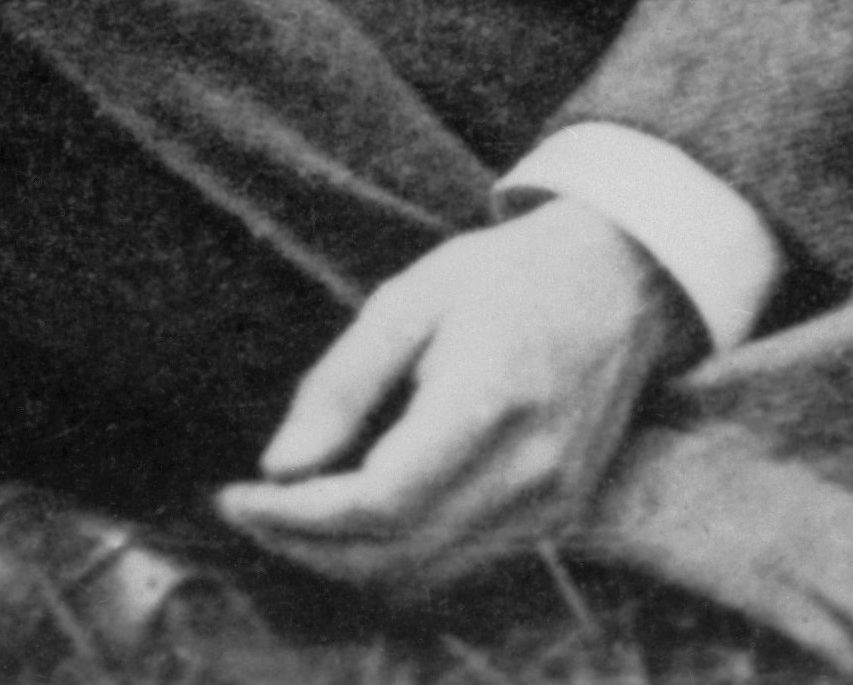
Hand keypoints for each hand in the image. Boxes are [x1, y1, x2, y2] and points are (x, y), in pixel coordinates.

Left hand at [213, 199, 684, 597]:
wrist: (618, 282)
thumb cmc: (506, 277)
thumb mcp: (410, 298)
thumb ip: (342, 383)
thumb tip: (279, 466)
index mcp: (488, 405)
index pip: (377, 502)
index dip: (295, 515)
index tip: (235, 495)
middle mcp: (527, 474)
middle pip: (394, 555)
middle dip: (304, 546)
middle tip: (246, 512)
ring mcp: (550, 507)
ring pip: (423, 575)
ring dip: (343, 562)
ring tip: (285, 520)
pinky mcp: (558, 520)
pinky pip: (458, 566)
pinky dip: (395, 559)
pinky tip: (352, 522)